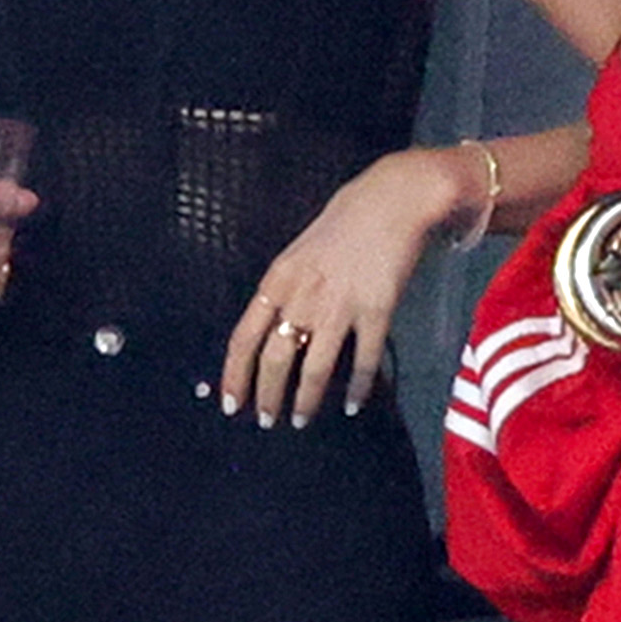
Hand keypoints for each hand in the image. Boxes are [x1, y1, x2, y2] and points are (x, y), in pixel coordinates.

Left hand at [218, 151, 448, 428]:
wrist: (391, 201)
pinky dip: (358, 388)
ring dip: (305, 400)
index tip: (229, 402)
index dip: (234, 375)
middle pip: (275, 360)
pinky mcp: (377, 311)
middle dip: (267, 397)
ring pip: (316, 368)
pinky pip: (365, 361)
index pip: (244, 338)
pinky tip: (351, 405)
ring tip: (300, 420)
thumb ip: (283, 293)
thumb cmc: (343, 225)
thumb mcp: (297, 254)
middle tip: (265, 420)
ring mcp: (340, 306)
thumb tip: (270, 333)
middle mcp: (303, 297)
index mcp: (277, 281)